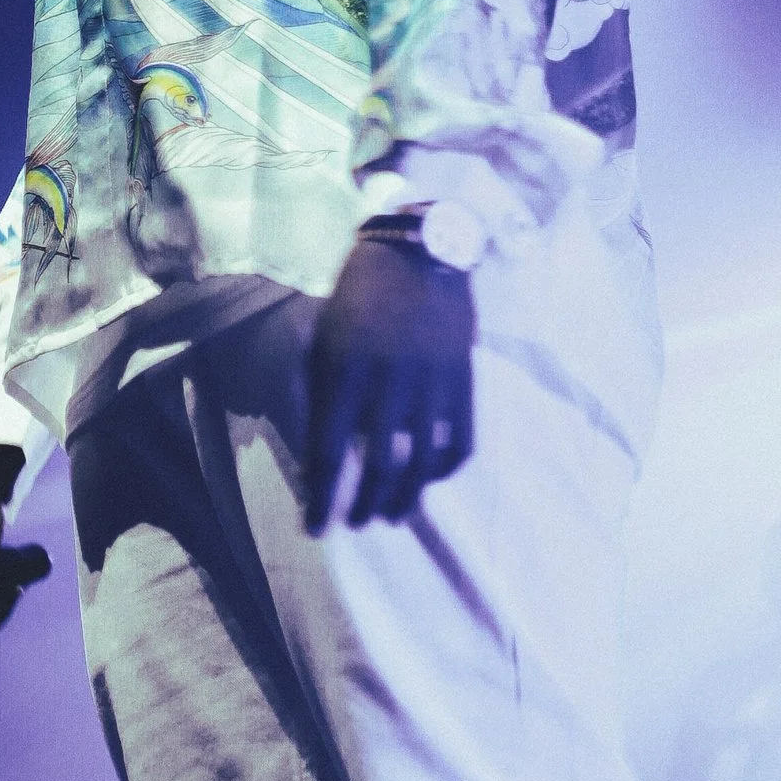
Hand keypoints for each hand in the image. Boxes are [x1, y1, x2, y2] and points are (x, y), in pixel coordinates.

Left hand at [305, 233, 475, 528]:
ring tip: (393, 515)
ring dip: (406, 496)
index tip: (317, 528)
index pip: (329, 449)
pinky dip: (446, 468)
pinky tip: (431, 479)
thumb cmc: (358, 296)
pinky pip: (461, 439)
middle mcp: (389, 380)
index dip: (322, 496)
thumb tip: (319, 454)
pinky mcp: (464, 379)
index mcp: (345, 369)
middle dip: (365, 503)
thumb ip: (320, 393)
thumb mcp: (324, 338)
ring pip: (421, 460)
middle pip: (378, 464)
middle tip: (357, 523)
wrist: (419, 251)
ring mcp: (432, 382)